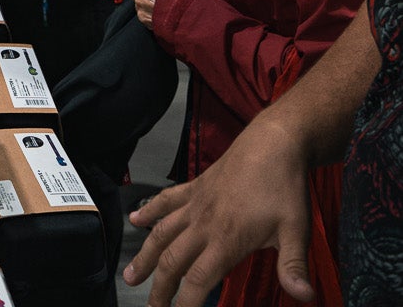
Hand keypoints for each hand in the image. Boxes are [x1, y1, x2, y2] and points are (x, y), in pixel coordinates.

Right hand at [125, 119, 314, 305]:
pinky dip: (149, 211)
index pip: (197, 280)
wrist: (273, 143)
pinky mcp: (195, 186)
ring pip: (162, 232)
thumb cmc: (286, 188)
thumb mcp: (297, 230)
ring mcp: (196, 203)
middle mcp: (204, 223)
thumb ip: (295, 265)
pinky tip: (135, 219)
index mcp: (227, 239)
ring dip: (145, 256)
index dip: (184, 305)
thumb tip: (305, 297)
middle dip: (160, 289)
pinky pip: (166, 200)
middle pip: (173, 261)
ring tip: (129, 276)